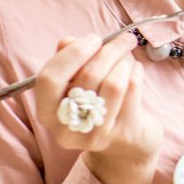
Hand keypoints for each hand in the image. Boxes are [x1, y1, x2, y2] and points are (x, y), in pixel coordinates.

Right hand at [33, 33, 163, 183]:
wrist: (125, 144)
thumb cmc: (96, 105)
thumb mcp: (75, 84)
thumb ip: (67, 61)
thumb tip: (69, 41)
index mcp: (47, 113)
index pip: (49, 79)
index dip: (72, 54)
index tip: (93, 39)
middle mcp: (67, 129)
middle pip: (87, 77)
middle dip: (108, 51)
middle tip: (122, 39)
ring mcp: (96, 135)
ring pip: (113, 83)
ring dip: (124, 61)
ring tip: (128, 54)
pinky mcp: (124, 134)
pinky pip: (132, 91)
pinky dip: (136, 72)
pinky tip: (135, 69)